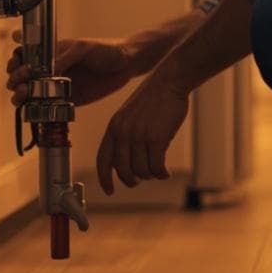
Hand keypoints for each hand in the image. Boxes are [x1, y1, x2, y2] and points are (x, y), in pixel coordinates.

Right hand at [7, 37, 136, 106]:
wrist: (126, 65)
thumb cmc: (104, 49)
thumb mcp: (83, 48)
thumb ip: (64, 57)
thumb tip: (46, 71)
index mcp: (50, 51)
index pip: (23, 54)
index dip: (14, 59)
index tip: (16, 63)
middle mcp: (49, 69)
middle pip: (20, 75)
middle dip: (15, 78)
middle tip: (22, 80)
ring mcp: (56, 86)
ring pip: (28, 93)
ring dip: (20, 95)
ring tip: (25, 94)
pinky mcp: (65, 101)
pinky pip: (45, 107)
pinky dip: (36, 110)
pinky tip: (35, 108)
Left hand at [96, 75, 188, 194]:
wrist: (169, 81)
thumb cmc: (153, 99)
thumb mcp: (129, 115)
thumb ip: (124, 136)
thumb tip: (126, 165)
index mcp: (113, 127)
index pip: (103, 160)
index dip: (104, 178)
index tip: (109, 191)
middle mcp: (122, 133)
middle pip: (123, 171)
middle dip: (132, 180)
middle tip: (142, 178)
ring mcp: (138, 136)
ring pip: (141, 171)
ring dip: (150, 175)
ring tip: (157, 170)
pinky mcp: (156, 138)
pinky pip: (156, 167)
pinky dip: (161, 174)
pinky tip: (166, 173)